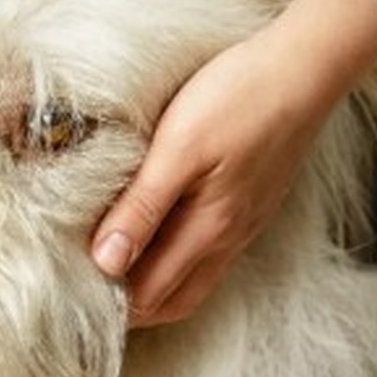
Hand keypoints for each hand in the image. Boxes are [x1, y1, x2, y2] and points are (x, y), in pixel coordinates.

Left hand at [90, 28, 325, 327]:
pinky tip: (156, 238)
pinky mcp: (250, 206)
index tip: (72, 291)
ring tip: (113, 271)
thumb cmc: (239, 98)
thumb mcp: (177, 148)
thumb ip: (142, 208)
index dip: (110, 305)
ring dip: (153, 286)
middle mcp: (228, 239)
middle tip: (85, 293)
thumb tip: (105, 264)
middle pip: (172, 301)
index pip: (150, 297)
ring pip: (192, 281)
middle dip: (131, 308)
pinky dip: (176, 262)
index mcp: (207, 231)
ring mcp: (243, 225)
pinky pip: (209, 255)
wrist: (305, 68)